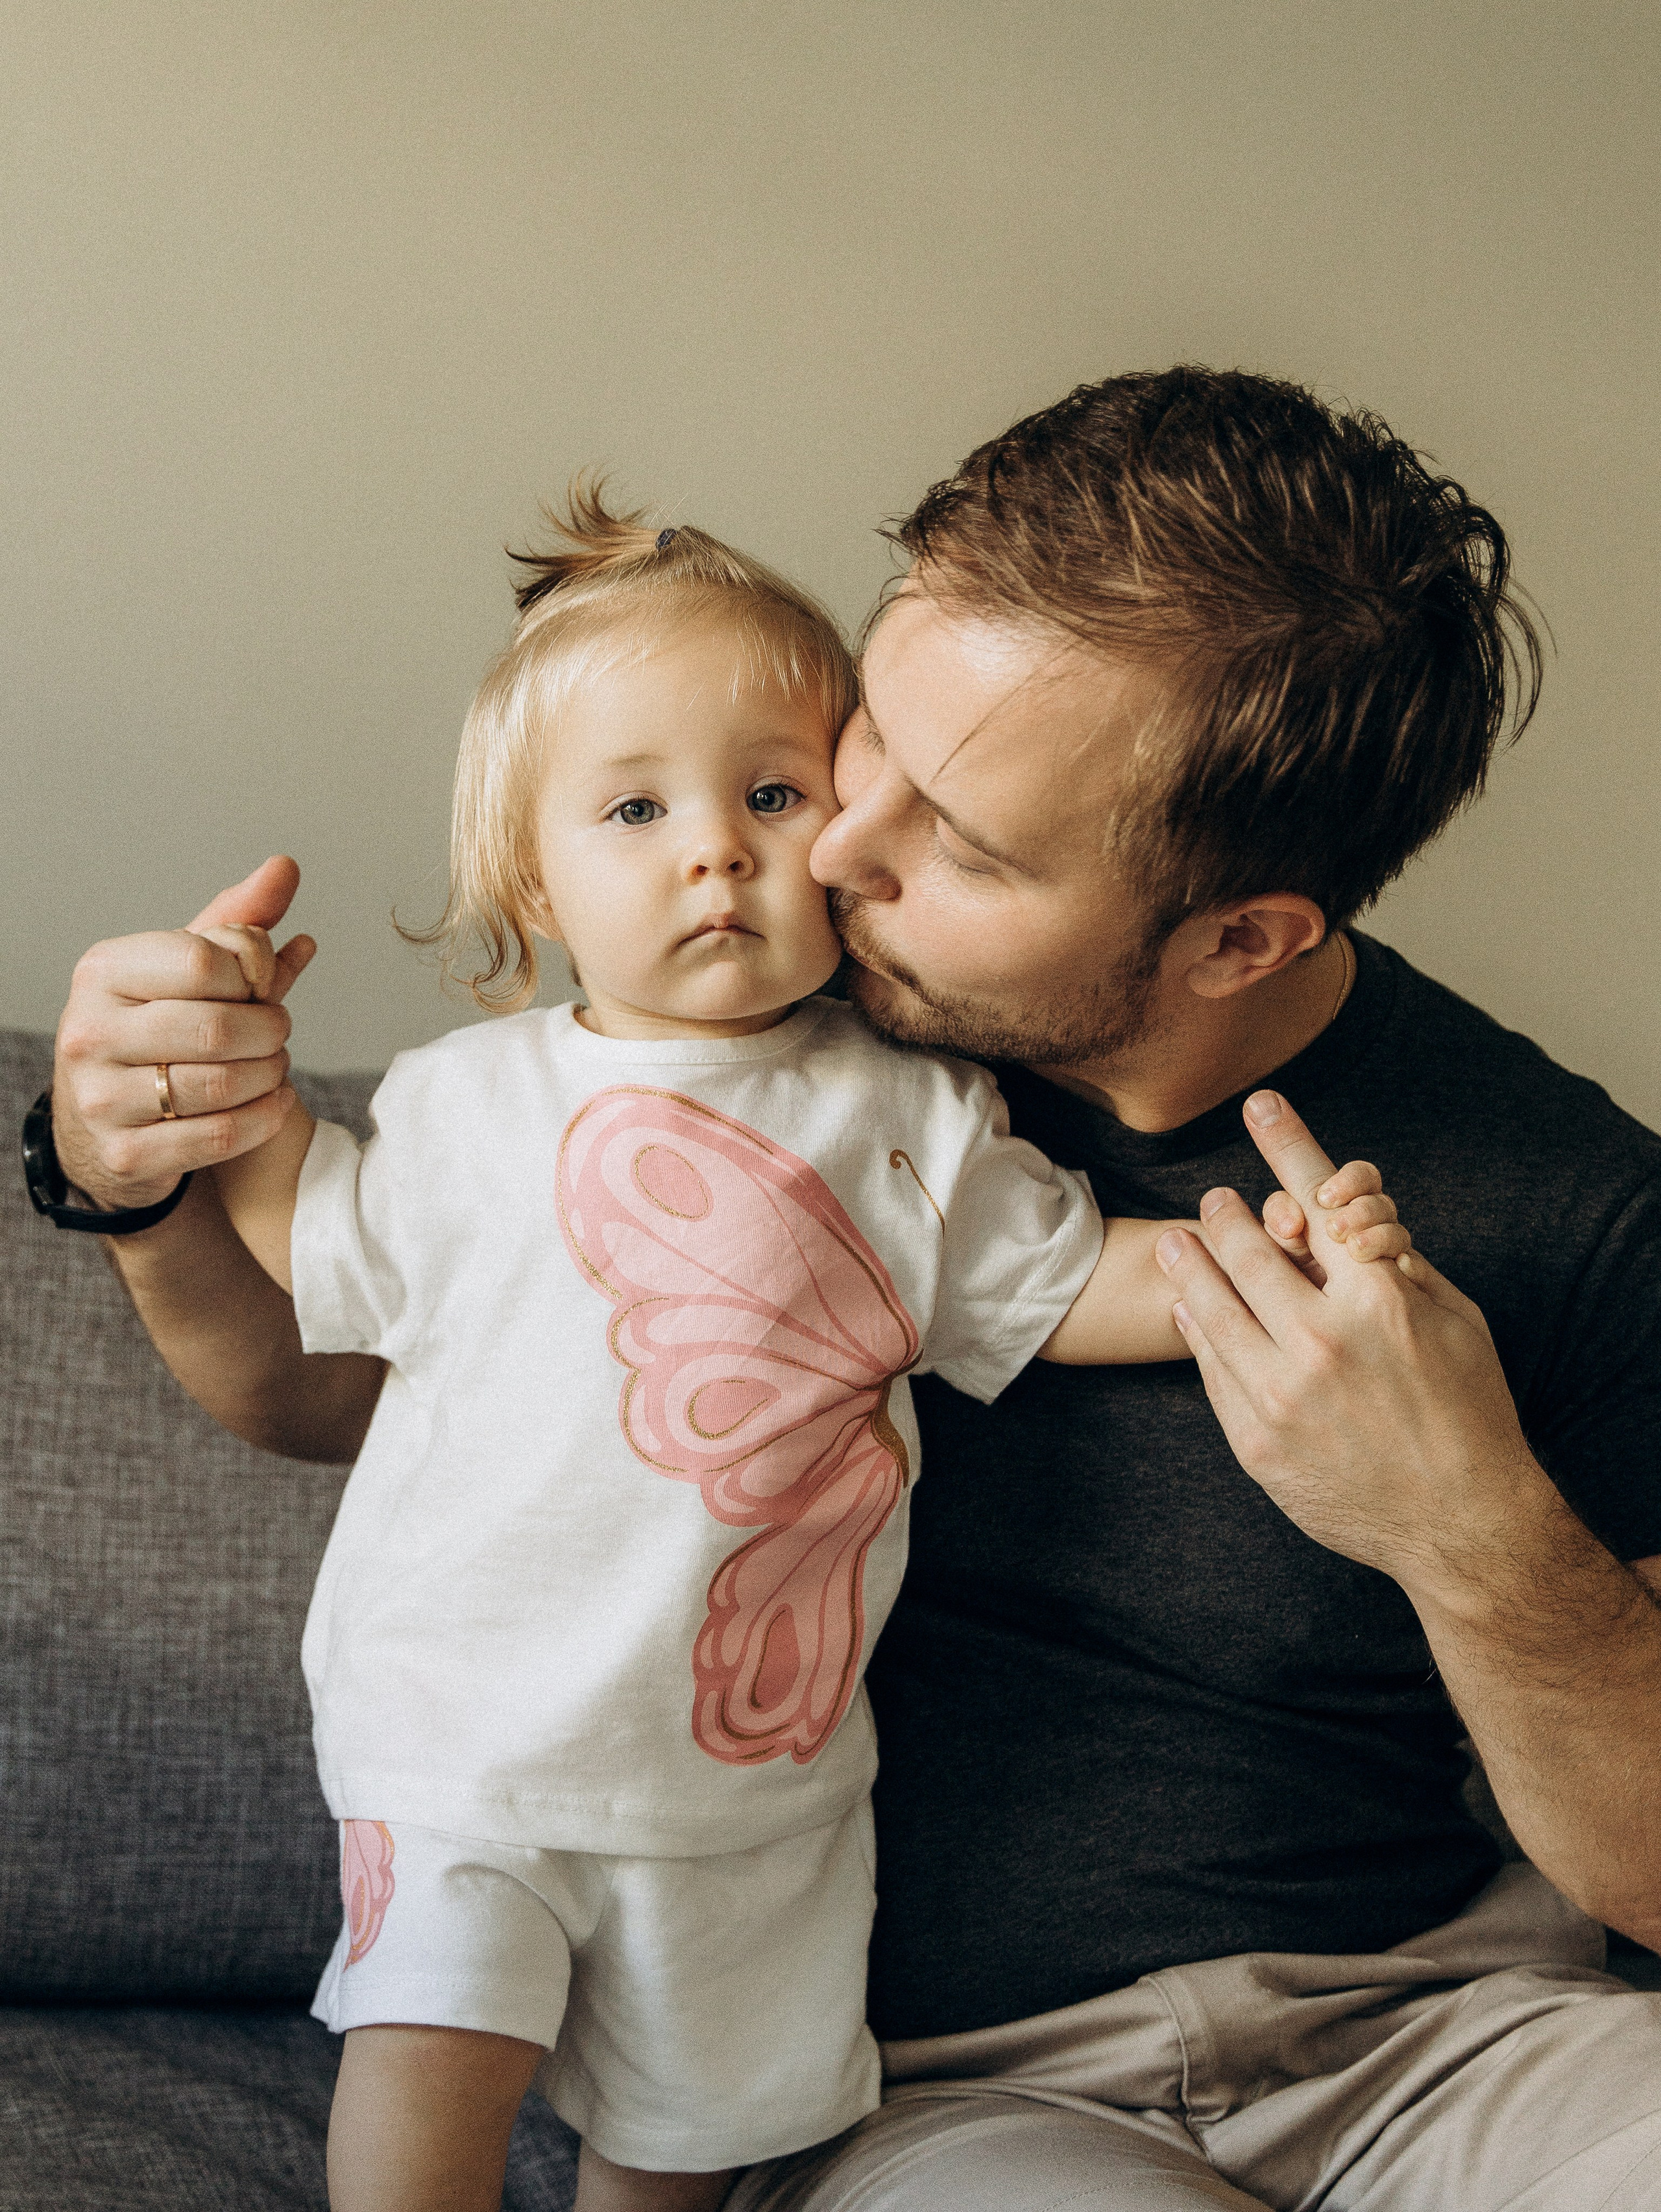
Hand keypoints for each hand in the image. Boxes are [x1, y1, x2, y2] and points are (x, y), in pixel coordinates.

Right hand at [52, 857, 316, 1211]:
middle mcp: (89, 1032)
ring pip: (224, 1082)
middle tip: (277, 1030)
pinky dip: (265, 1116)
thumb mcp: (186, 970)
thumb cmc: (157, 1027)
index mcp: (103, 971)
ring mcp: (101, 1098)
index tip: (262, 982)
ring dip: (271, 1073)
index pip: (205, 959)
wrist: (103, 1124)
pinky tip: (273, 1101)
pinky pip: (222, 1135)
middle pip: (219, 1026)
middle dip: (270, 1028)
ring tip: (274, 1064)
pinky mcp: (127, 1153)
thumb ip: (237, 920)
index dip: (255, 970)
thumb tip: (285, 867)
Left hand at [1156, 1089, 1538, 1585]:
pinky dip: (1197, 1331)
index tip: (1260, 1105)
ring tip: (1176, 1242)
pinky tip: (1190, 1310)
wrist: (1461, 1524)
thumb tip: (1350, 1226)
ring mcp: (1282, 1395)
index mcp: (1379, 1301)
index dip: (1288, 1146)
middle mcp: (1323, 1342)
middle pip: (1247, 1252)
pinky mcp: (1256, 1441)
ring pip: (1210, 1309)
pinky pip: (1211, 1370)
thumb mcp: (1455, 1322)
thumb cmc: (1469, 1413)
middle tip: (1213, 1199)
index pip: (1324, 1202)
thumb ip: (1399, 1271)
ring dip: (1189, 1265)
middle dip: (1225, 1216)